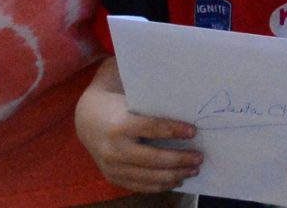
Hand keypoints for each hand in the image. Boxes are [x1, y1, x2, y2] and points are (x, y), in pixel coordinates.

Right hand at [74, 70, 200, 194]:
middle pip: (153, 159)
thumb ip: (152, 106)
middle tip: (199, 158)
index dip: (174, 130)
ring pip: (148, 177)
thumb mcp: (130, 99)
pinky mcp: (112, 177)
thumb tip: (187, 106)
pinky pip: (139, 186)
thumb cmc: (117, 105)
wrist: (87, 120)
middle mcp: (114, 149)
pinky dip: (160, 185)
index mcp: (120, 125)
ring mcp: (112, 167)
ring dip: (174, 175)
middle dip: (180, 160)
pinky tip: (175, 180)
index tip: (194, 131)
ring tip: (192, 171)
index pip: (152, 128)